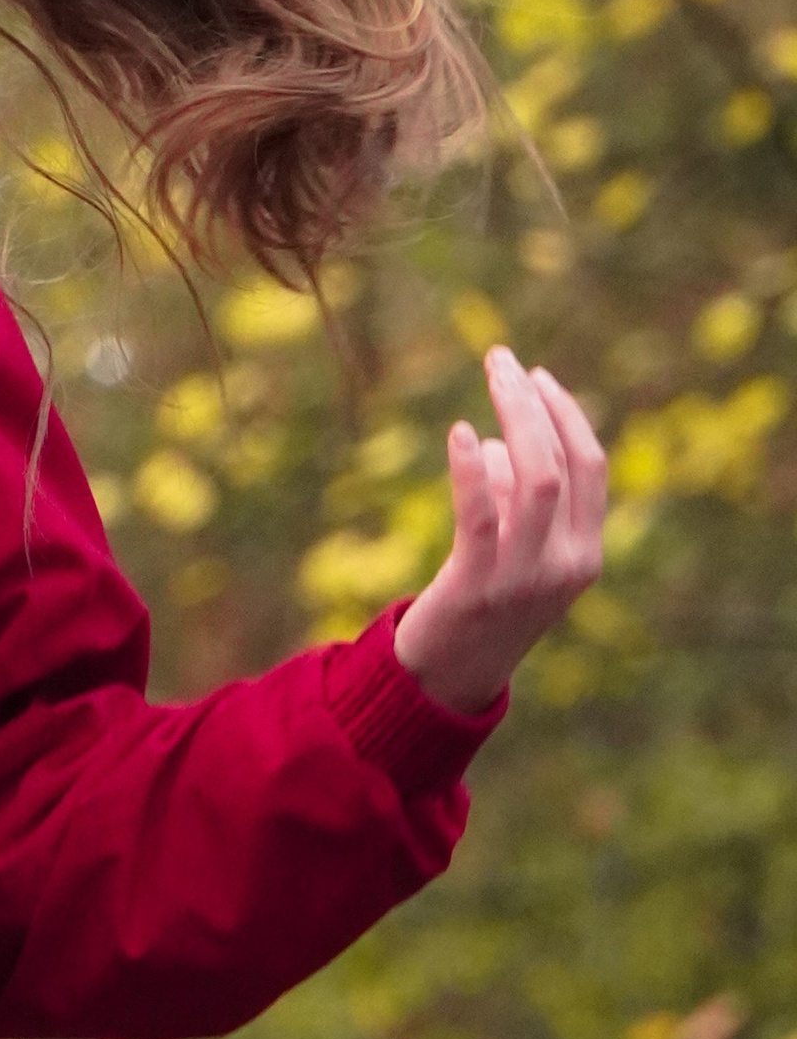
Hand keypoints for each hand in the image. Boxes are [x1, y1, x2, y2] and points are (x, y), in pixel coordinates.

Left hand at [392, 350, 606, 714]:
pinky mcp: (476, 586)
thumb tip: (502, 443)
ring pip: (532, 478)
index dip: (567, 416)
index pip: (590, 468)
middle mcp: (565, 563)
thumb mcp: (516, 552)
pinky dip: (473, 470)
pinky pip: (480, 518)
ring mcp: (524, 577)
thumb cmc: (480, 604)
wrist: (448, 679)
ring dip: (512, 417)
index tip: (537, 376)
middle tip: (500, 359)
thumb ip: (517, 500)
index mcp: (585, 553)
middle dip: (533, 402)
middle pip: (561, 463)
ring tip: (488, 378)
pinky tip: (462, 433)